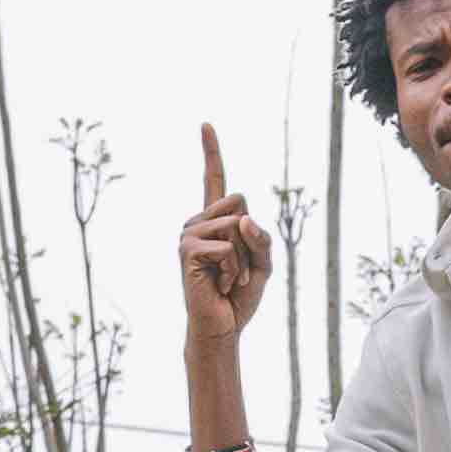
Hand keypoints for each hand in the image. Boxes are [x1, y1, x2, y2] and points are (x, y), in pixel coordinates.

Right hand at [177, 125, 270, 354]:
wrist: (222, 327)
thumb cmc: (239, 296)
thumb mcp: (263, 264)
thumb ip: (261, 239)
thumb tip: (244, 218)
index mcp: (215, 221)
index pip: (213, 180)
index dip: (211, 152)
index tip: (206, 124)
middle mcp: (198, 221)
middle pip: (240, 201)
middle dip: (251, 236)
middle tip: (237, 267)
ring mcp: (189, 234)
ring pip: (236, 225)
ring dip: (243, 258)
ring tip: (228, 278)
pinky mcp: (188, 251)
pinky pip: (228, 247)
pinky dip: (234, 269)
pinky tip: (221, 284)